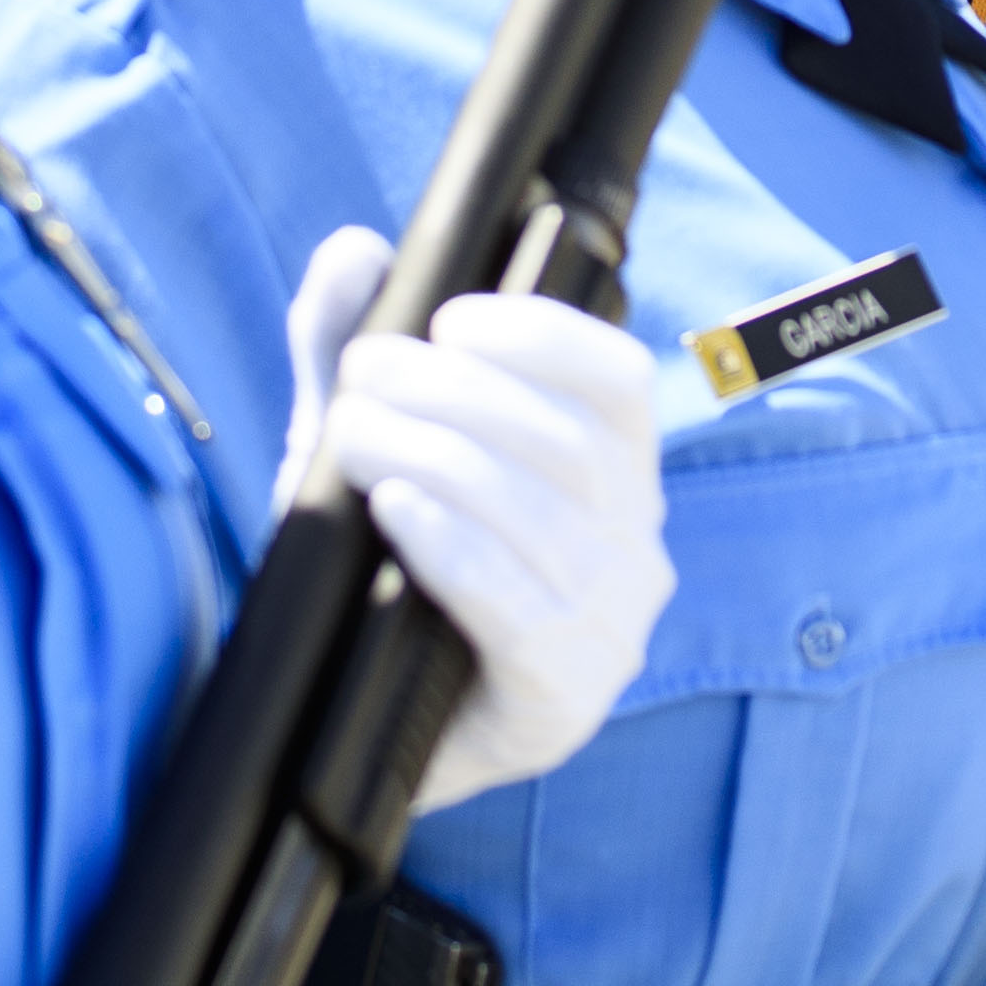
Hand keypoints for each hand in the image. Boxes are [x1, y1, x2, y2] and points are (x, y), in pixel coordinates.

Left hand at [274, 227, 674, 811]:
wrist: (353, 734)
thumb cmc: (382, 574)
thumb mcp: (362, 450)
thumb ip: (349, 354)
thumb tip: (353, 251)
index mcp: (616, 476)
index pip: (620, 382)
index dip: (544, 336)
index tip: (449, 319)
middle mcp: (635, 549)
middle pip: (574, 446)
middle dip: (461, 394)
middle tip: (363, 378)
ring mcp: (610, 633)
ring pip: (548, 521)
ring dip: (443, 459)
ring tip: (356, 438)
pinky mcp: (563, 701)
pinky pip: (524, 612)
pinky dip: (458, 550)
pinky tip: (399, 511)